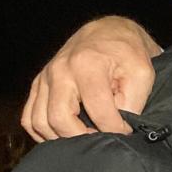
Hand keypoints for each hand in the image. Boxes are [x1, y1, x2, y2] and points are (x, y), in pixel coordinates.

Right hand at [21, 17, 161, 140]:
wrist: (108, 32)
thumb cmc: (126, 52)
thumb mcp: (142, 73)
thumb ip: (134, 102)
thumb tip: (118, 129)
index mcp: (87, 65)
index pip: (98, 111)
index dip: (114, 129)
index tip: (125, 132)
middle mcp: (60, 70)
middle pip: (59, 119)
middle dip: (82, 139)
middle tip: (101, 139)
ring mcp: (45, 78)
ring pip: (39, 122)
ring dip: (61, 138)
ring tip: (84, 138)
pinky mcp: (39, 85)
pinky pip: (28, 118)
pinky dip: (42, 133)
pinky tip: (63, 135)